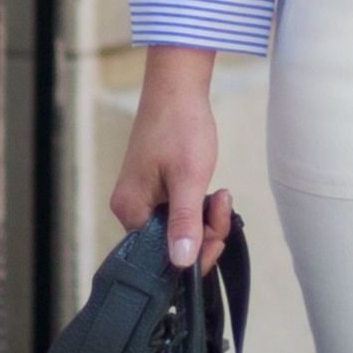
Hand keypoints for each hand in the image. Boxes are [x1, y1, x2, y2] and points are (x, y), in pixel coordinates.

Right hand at [113, 51, 234, 271]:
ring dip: (206, 218)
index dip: (195, 252)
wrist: (177, 88)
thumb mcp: (190, 178)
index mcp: (131, 210)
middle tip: (221, 204)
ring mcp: (142, 198)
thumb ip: (185, 223)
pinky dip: (199, 206)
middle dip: (204, 231)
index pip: (163, 256)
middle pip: (172, 244)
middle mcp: (130, 208)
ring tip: (221, 193)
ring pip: (180, 229)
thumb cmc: (180, 126)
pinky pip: (178, 212)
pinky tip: (213, 191)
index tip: (218, 233)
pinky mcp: (154, 189)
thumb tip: (181, 263)